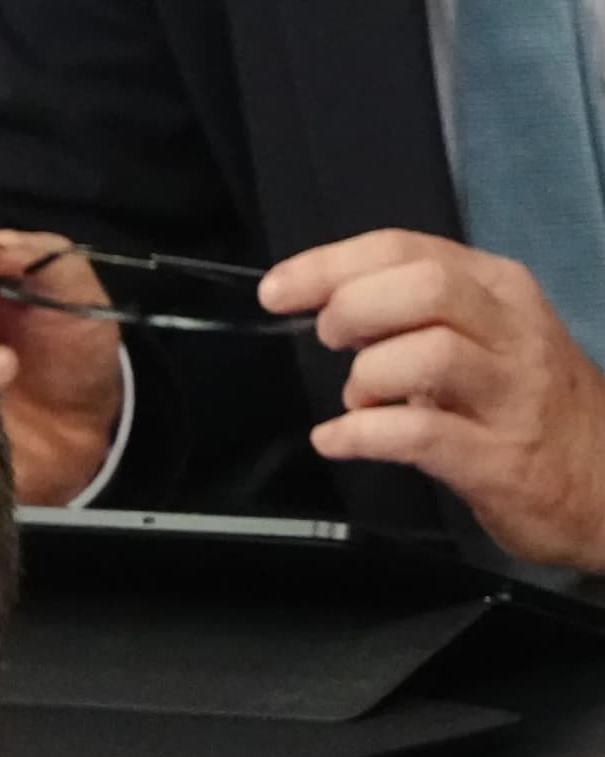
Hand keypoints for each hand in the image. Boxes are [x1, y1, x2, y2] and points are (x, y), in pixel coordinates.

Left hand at [265, 229, 604, 570]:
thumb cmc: (529, 405)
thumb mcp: (486, 336)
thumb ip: (419, 314)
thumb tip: (335, 306)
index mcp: (500, 290)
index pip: (407, 249)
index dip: (330, 265)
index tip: (277, 290)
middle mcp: (511, 331)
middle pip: (421, 288)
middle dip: (353, 308)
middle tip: (333, 342)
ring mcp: (510, 393)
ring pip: (427, 353)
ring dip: (367, 375)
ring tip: (357, 398)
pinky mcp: (498, 457)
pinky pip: (419, 434)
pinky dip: (362, 434)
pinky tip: (337, 438)